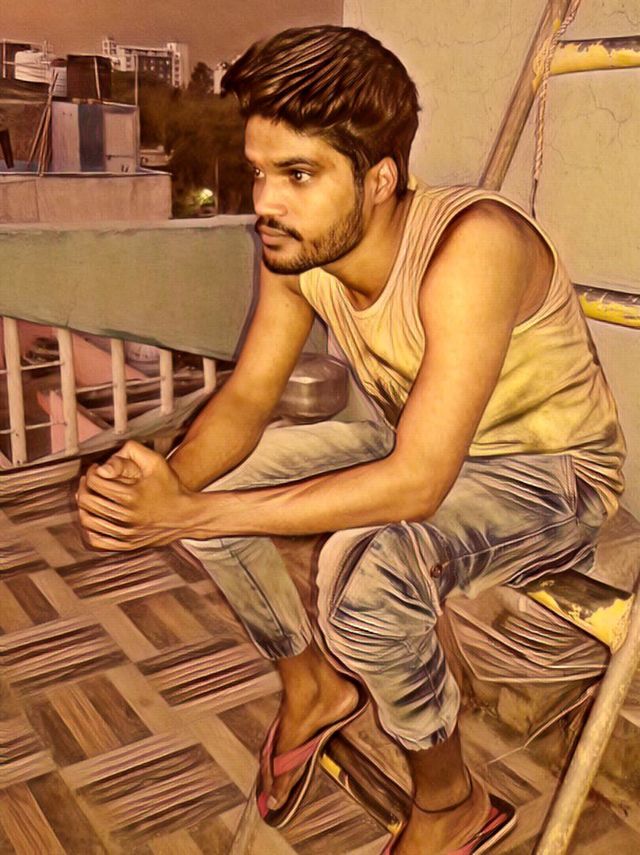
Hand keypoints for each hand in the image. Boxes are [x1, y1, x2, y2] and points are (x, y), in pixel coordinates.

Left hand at [77, 440, 196, 550]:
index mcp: (130, 496)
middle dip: (84, 487)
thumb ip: (132, 451)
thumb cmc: (171, 487)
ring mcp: (126, 533)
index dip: (91, 472)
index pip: (95, 482)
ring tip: (91, 496)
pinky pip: (97, 540)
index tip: (97, 469)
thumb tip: (104, 466)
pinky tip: (96, 516)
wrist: (187, 516)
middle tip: (90, 480)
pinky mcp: (127, 545)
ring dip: (85, 505)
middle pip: (88, 501)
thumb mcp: (156, 462)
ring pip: (88, 520)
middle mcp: (126, 517)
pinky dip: (90, 528)